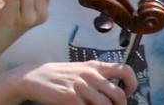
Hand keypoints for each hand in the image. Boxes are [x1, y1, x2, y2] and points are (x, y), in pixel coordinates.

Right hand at [9, 60, 136, 104]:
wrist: (32, 77)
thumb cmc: (58, 75)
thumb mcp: (79, 69)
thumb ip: (97, 77)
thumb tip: (115, 92)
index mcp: (94, 66)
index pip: (125, 70)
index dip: (131, 84)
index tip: (127, 92)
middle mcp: (89, 75)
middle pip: (118, 94)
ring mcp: (80, 87)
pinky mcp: (70, 98)